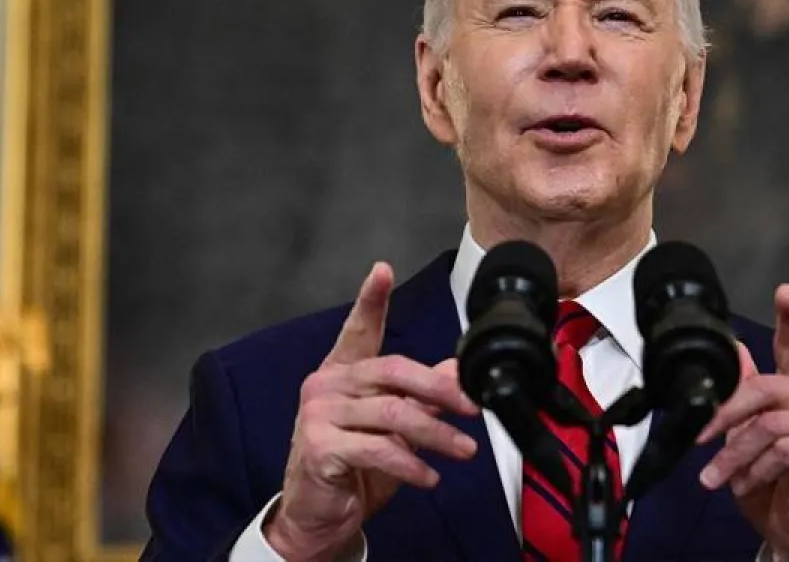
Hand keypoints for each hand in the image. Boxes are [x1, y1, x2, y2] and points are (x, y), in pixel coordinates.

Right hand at [264, 263, 479, 561]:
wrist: (316, 517)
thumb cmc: (352, 467)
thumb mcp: (392, 428)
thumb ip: (420, 396)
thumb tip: (457, 374)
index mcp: (342, 372)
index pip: (358, 329)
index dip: (370, 300)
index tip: (382, 271)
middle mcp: (326, 384)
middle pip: (394, 371)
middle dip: (441, 390)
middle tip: (473, 408)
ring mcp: (318, 414)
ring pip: (393, 413)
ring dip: (437, 435)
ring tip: (465, 451)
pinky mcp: (319, 447)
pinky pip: (378, 449)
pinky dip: (410, 464)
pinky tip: (429, 476)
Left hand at [697, 285, 788, 561]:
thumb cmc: (781, 482)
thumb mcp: (755, 434)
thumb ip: (749, 392)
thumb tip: (733, 349)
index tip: (786, 292)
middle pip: (763, 388)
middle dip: (723, 415)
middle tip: (698, 439)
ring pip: (767, 425)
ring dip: (733, 456)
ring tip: (717, 476)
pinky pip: (782, 450)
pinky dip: (755, 470)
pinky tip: (747, 484)